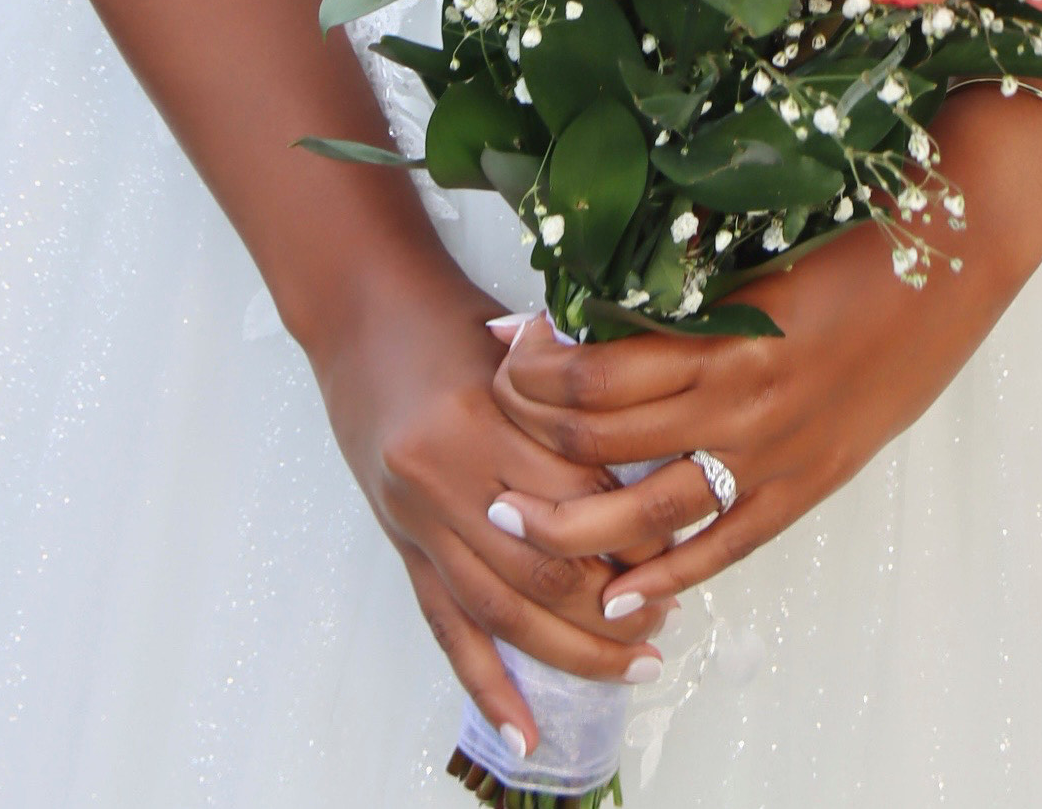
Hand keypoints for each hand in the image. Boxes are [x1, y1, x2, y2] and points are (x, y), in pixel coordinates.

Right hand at [311, 261, 677, 756]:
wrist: (359, 308)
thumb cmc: (448, 314)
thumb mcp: (519, 339)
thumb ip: (575, 400)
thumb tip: (656, 457)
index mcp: (478, 417)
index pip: (575, 497)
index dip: (633, 530)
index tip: (682, 545)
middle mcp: (441, 478)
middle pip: (541, 569)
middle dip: (611, 606)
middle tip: (666, 620)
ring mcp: (416, 520)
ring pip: (500, 611)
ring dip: (570, 651)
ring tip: (632, 665)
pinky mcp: (401, 545)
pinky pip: (445, 627)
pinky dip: (486, 685)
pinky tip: (523, 732)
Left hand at [487, 198, 1025, 610]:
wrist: (960, 251)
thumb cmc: (857, 227)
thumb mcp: (757, 247)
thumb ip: (681, 280)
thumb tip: (585, 291)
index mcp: (721, 329)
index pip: (590, 371)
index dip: (531, 365)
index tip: (503, 344)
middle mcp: (739, 399)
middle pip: (598, 441)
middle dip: (528, 436)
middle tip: (490, 421)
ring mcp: (775, 451)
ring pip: (644, 511)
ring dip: (570, 526)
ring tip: (513, 523)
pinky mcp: (809, 483)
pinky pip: (722, 548)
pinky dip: (665, 580)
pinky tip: (620, 600)